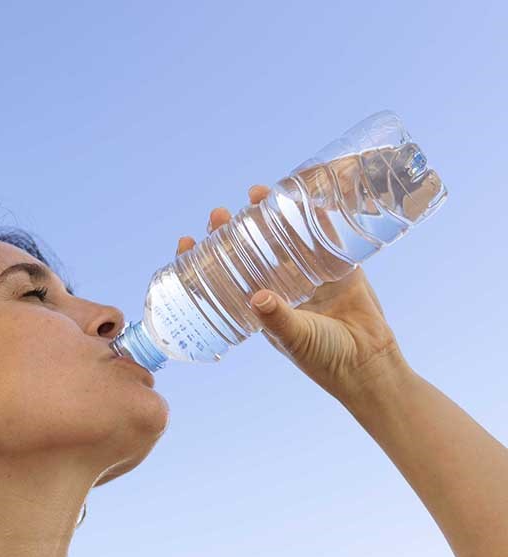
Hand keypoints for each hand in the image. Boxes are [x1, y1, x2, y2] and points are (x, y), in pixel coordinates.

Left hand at [176, 184, 411, 400]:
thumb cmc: (324, 358)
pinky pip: (324, 235)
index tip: (187, 242)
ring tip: (255, 193)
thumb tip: (257, 297)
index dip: (205, 260)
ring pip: (284, 238)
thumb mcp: (295, 338)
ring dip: (269, 216)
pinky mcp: (339, 266)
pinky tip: (301, 195)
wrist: (369, 362)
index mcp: (262, 307)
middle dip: (233, 230)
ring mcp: (310, 274)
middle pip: (251, 251)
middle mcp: (282, 287)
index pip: (225, 278)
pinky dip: (314, 215)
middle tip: (219, 213)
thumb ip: (278, 318)